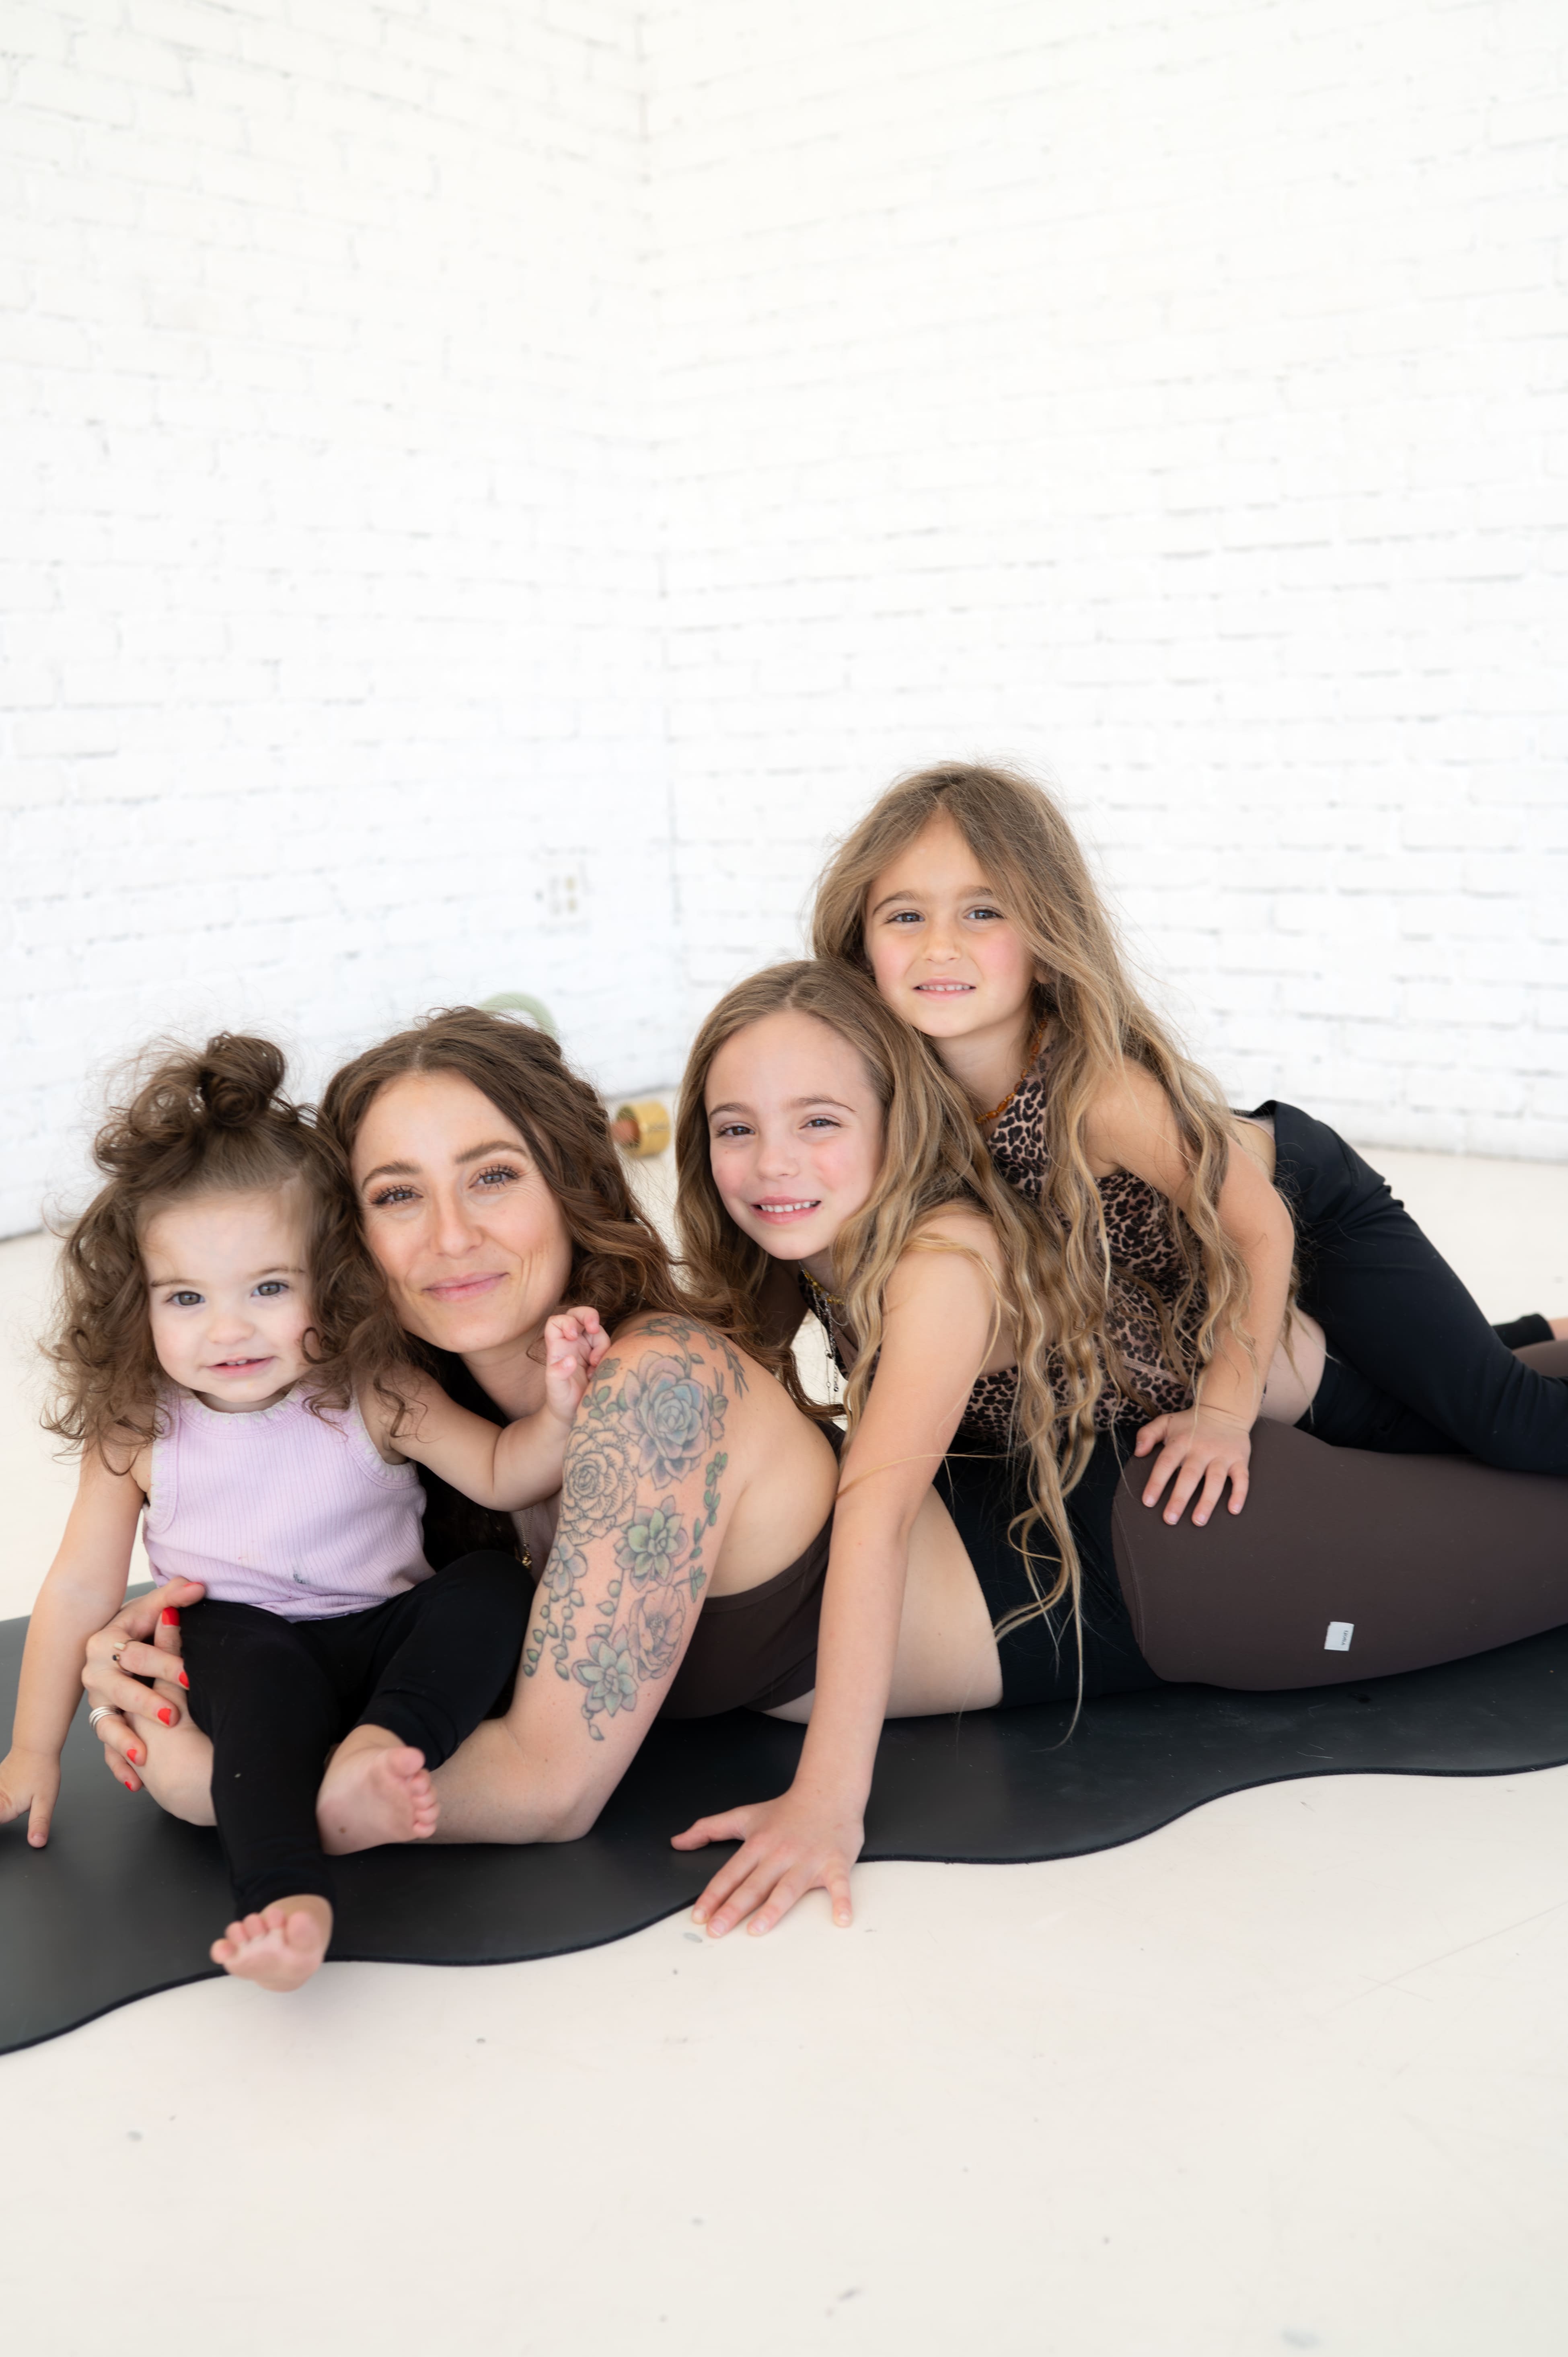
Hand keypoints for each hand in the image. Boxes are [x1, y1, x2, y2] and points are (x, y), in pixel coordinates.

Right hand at [0, 1748, 61, 1846]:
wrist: (36, 1746)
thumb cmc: (41, 1771)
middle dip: (1, 1816)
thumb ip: (39, 1823)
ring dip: (0, 1810)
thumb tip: (37, 1842)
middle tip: (11, 1813)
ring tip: (10, 1806)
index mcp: (3, 1808)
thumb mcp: (45, 1800)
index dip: (1, 1828)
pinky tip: (5, 1804)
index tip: (4, 1833)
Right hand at [82, 1579, 203, 1791]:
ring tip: (144, 1757)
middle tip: (171, 1716)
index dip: (165, 1663)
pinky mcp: (104, 1721)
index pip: (136, 1655)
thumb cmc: (136, 1624)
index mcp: (106, 1643)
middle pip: (120, 1691)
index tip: (191, 1674)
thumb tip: (198, 1586)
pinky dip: (119, 1766)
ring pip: (106, 1725)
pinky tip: (136, 1782)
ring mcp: (98, 1701)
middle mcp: (97, 1674)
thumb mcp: (151, 1608)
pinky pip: (107, 1749)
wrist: (111, 1642)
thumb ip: (174, 1596)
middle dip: (145, 1704)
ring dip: (124, 1742)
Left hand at [542, 1306, 608, 1424]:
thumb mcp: (556, 1389)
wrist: (574, 1413)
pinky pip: (608, 1346)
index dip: (566, 1322)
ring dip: (601, 1344)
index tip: (572, 1335)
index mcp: (557, 1347)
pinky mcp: (599, 1356)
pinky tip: (600, 1371)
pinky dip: (608, 1354)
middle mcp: (571, 1344)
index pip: (556, 1322)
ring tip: (596, 1366)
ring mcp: (586, 1348)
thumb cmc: (560, 1400)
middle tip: (594, 1327)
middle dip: (589, 1316)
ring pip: (597, 1331)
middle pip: (579, 1316)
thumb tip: (569, 1360)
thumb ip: (558, 1374)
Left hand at [671, 1787, 864, 1936]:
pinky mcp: (835, 1863)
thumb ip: (709, 1828)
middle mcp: (780, 1854)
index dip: (712, 1895)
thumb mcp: (744, 1815)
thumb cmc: (786, 1810)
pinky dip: (842, 1902)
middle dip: (733, 1908)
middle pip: (753, 1885)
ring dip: (773, 1909)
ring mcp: (807, 1860)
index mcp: (758, 1844)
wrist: (828, 1792)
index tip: (699, 1916)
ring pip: (788, 1888)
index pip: (730, 1874)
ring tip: (758, 1929)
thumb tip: (678, 1841)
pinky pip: (839, 1885)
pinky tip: (841, 1920)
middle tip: (717, 1930)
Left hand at [1133, 1407, 1251, 1524]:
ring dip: (1207, 1501)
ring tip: (1198, 1521)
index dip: (1156, 1483)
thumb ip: (1147, 1434)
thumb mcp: (1166, 1422)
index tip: (1148, 1501)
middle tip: (1170, 1519)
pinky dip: (1239, 1494)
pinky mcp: (1239, 1459)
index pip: (1166, 1463)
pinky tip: (1233, 1509)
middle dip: (1179, 1499)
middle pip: (1189, 1476)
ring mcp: (1222, 1455)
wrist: (1224, 1410)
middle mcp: (1202, 1450)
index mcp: (1181, 1442)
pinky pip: (1242, 1478)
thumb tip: (1138, 1452)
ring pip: (1215, 1480)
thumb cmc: (1191, 1422)